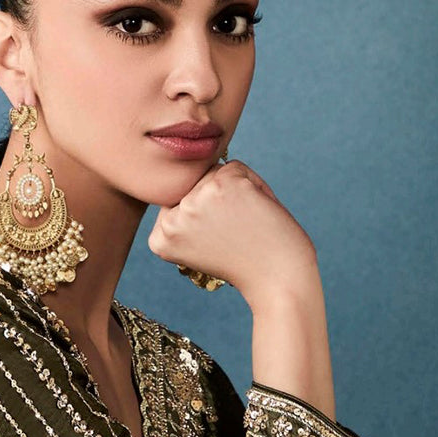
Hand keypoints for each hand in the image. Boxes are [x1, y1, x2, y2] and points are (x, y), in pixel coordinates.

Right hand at [148, 158, 316, 305]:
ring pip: (214, 173)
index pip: (178, 203)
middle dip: (220, 202)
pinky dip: (254, 186)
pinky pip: (237, 168)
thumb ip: (186, 214)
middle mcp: (171, 219)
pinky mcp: (223, 184)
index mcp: (160, 237)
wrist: (277, 280)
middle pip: (194, 185)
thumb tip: (186, 156)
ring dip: (236, 193)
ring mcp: (195, 199)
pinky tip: (257, 214)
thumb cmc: (244, 262)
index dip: (206, 217)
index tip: (219, 244)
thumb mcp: (200, 243)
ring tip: (246, 225)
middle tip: (236, 235)